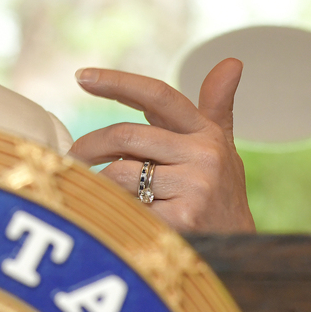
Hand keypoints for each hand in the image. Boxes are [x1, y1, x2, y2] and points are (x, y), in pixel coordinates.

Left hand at [68, 58, 255, 233]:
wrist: (239, 250)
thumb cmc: (221, 194)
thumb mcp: (222, 148)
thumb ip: (216, 106)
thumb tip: (232, 60)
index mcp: (206, 133)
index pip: (158, 95)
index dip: (118, 82)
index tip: (82, 76)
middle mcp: (204, 155)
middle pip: (126, 136)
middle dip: (89, 145)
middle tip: (71, 156)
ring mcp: (194, 187)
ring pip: (119, 173)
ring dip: (101, 184)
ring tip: (101, 193)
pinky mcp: (182, 219)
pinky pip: (125, 206)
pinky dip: (113, 210)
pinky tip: (118, 219)